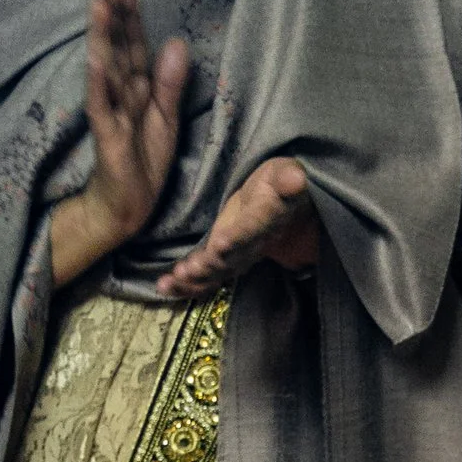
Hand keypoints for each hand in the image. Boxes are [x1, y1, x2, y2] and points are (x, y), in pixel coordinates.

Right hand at [49, 0, 189, 288]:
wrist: (126, 209)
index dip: (132, 17)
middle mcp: (121, 96)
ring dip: (103, 37)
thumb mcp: (166, 120)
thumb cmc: (143, 166)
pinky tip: (97, 56)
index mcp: (138, 91)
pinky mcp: (106, 135)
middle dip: (114, 16)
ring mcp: (111, 113)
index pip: (134, 47)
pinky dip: (99, 79)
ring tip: (100, 4)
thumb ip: (171, 83)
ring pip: (106, 68)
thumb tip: (177, 42)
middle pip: (118, 49)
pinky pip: (101, 104)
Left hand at [162, 154, 322, 301]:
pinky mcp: (223, 261)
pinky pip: (206, 277)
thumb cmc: (279, 183)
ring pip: (218, 272)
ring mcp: (238, 256)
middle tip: (188, 270)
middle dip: (210, 266)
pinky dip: (185, 284)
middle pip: (234, 258)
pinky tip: (163, 287)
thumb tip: (297, 178)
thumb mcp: (285, 174)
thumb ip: (289, 179)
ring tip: (172, 281)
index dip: (239, 237)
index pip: (255, 228)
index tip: (221, 244)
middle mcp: (254, 243)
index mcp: (269, 218)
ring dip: (195, 279)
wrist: (285, 208)